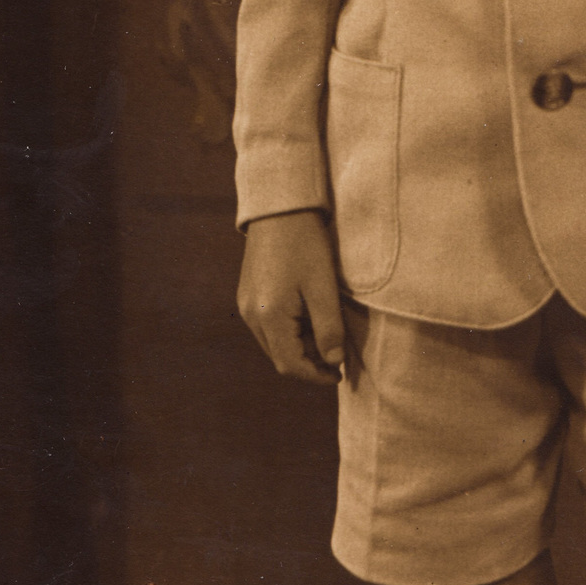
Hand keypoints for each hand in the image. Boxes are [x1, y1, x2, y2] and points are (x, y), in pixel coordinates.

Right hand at [238, 210, 346, 382]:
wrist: (279, 208)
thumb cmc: (305, 244)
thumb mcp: (324, 287)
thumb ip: (329, 328)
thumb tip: (333, 362)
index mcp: (268, 316)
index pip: (290, 365)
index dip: (315, 375)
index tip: (339, 373)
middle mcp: (250, 315)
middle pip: (280, 357)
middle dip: (309, 362)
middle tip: (337, 353)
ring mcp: (246, 305)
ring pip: (274, 343)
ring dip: (300, 346)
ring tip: (326, 330)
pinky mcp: (248, 295)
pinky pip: (269, 326)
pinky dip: (290, 330)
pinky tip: (309, 314)